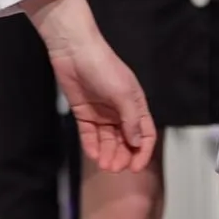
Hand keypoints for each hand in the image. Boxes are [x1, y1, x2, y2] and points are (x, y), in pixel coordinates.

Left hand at [26, 0, 156, 171]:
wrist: (73, 50)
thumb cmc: (103, 65)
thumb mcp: (123, 93)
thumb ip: (131, 119)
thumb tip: (138, 142)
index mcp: (135, 105)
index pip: (145, 134)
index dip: (143, 152)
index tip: (137, 167)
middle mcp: (120, 111)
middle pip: (125, 141)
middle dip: (122, 156)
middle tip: (116, 168)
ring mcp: (101, 113)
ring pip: (107, 140)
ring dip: (107, 154)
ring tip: (104, 165)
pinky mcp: (84, 113)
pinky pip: (89, 134)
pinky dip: (92, 146)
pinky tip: (93, 154)